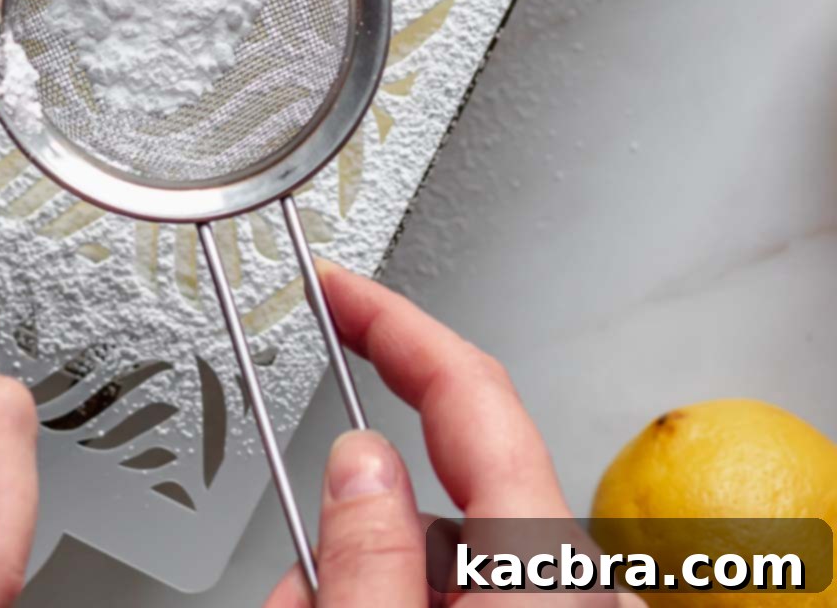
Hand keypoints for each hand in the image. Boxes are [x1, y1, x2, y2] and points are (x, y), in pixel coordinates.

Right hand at [265, 262, 570, 606]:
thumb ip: (369, 553)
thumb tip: (357, 462)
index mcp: (540, 558)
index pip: (467, 390)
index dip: (391, 322)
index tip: (338, 287)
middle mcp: (568, 576)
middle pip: (429, 492)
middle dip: (347, 523)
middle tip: (296, 580)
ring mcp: (561, 605)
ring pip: (429, 551)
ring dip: (361, 578)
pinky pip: (453, 592)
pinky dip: (396, 600)